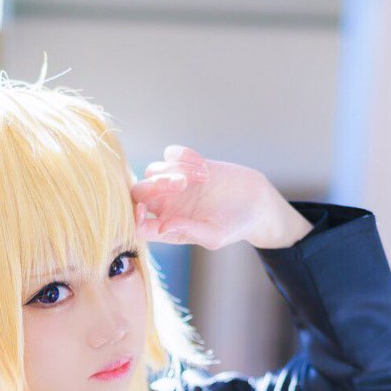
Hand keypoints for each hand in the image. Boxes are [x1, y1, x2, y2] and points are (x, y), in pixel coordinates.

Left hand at [131, 144, 311, 249]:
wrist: (256, 203)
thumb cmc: (235, 227)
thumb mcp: (215, 236)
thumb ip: (188, 232)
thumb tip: (162, 227)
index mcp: (168, 228)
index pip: (138, 225)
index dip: (133, 218)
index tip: (144, 210)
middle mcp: (167, 205)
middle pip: (139, 193)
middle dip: (153, 187)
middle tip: (180, 185)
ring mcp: (175, 183)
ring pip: (153, 171)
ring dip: (172, 171)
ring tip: (202, 178)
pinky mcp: (187, 164)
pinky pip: (170, 154)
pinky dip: (182, 156)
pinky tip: (203, 166)